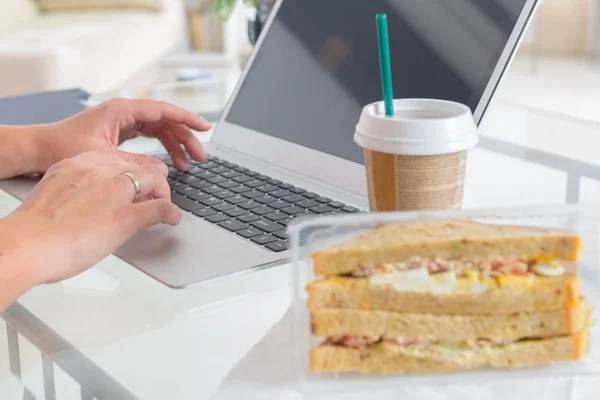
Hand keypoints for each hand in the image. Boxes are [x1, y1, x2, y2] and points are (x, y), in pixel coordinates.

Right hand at [2, 150, 180, 284]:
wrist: (27, 244)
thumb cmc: (33, 228)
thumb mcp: (54, 193)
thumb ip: (74, 191)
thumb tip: (86, 203)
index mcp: (79, 163)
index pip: (116, 159)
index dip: (129, 171)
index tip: (131, 181)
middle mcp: (99, 172)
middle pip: (138, 167)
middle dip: (150, 179)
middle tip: (154, 192)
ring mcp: (115, 192)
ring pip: (153, 181)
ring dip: (163, 193)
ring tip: (165, 203)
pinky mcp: (126, 216)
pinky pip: (160, 209)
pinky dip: (171, 213)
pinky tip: (172, 219)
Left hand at [35, 98, 210, 172]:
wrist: (40, 149)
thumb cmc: (63, 147)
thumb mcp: (104, 158)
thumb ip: (136, 163)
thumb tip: (163, 169)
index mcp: (122, 110)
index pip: (163, 111)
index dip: (187, 119)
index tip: (205, 127)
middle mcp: (124, 113)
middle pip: (166, 122)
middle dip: (185, 138)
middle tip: (200, 156)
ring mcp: (123, 122)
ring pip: (160, 130)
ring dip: (175, 146)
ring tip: (188, 165)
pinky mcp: (121, 133)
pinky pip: (149, 138)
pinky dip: (162, 149)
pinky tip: (170, 163)